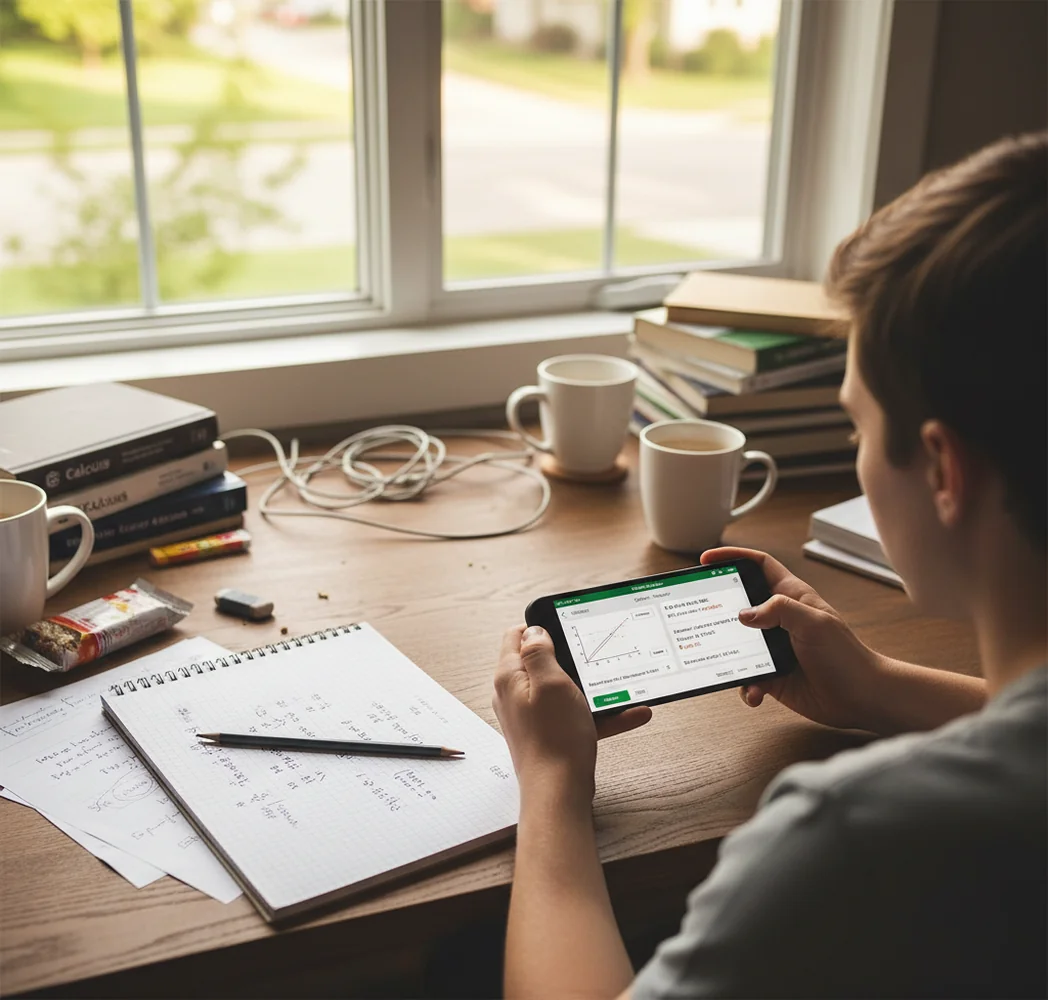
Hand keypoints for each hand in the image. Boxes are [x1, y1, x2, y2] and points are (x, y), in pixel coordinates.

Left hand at [492, 625, 651, 804]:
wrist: (558, 794)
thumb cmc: (555, 740)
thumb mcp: (551, 683)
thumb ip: (539, 652)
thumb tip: (533, 630)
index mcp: (510, 677)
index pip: (516, 635)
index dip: (541, 625)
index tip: (568, 626)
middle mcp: (516, 694)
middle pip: (543, 661)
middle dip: (571, 657)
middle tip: (595, 653)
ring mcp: (532, 715)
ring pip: (564, 690)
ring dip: (592, 687)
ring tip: (621, 684)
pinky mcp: (549, 733)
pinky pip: (576, 714)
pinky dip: (600, 713)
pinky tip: (632, 713)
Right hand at [701, 546, 885, 731]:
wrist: (862, 698)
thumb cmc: (846, 657)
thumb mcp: (814, 622)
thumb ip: (779, 609)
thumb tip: (744, 614)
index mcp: (791, 597)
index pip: (758, 566)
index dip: (734, 557)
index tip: (707, 559)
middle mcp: (779, 620)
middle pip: (740, 604)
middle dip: (719, 609)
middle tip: (700, 613)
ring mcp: (773, 648)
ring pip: (737, 644)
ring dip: (729, 654)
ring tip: (724, 660)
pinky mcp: (772, 675)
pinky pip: (747, 677)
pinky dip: (746, 685)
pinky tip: (754, 691)